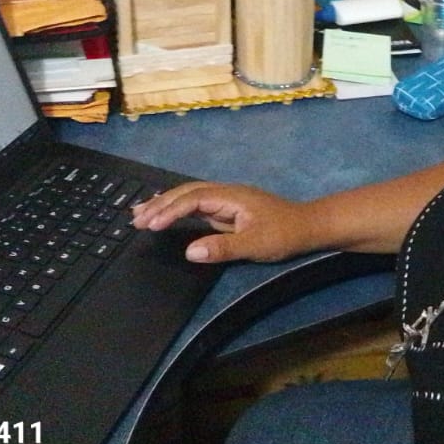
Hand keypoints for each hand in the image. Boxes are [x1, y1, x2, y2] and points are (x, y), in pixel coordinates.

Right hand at [131, 181, 317, 263]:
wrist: (309, 226)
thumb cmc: (284, 235)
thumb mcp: (255, 245)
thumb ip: (223, 247)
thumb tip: (189, 251)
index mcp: (231, 196)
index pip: (193, 199)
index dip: (170, 210)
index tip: (151, 224)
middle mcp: (226, 193)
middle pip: (187, 192)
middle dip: (160, 204)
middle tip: (135, 219)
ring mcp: (226, 199)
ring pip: (190, 196)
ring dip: (165, 204)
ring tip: (139, 214)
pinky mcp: (227, 209)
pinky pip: (197, 205)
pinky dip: (177, 209)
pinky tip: (165, 216)